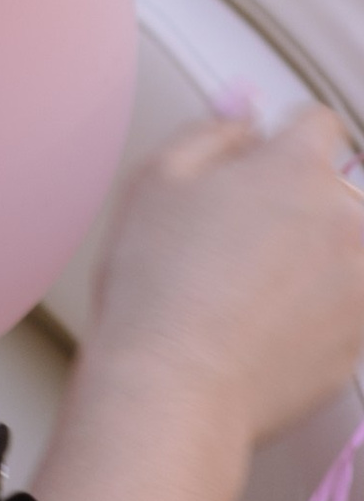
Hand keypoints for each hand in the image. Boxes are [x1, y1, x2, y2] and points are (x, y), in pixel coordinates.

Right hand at [86, 108, 363, 454]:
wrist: (176, 385)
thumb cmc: (157, 284)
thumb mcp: (158, 178)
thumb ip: (213, 131)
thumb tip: (245, 115)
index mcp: (296, 168)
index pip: (319, 122)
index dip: (286, 136)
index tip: (265, 160)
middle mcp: (346, 220)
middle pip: (338, 190)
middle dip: (299, 203)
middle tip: (242, 237)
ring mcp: (362, 284)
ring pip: (348, 250)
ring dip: (318, 258)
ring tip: (257, 288)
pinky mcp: (362, 341)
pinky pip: (351, 305)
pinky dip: (323, 309)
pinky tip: (270, 324)